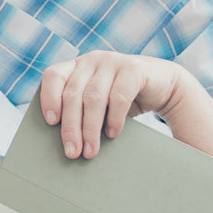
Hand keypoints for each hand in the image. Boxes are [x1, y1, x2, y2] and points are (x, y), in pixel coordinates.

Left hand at [39, 51, 182, 158]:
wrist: (163, 86)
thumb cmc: (122, 99)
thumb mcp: (98, 102)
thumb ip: (80, 110)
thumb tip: (64, 142)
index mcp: (77, 65)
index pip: (53, 76)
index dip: (49, 97)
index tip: (50, 122)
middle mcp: (92, 60)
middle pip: (73, 94)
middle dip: (71, 126)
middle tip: (72, 152)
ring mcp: (113, 61)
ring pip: (93, 97)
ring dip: (90, 128)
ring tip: (90, 151)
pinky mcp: (134, 69)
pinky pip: (119, 96)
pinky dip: (114, 119)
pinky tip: (112, 134)